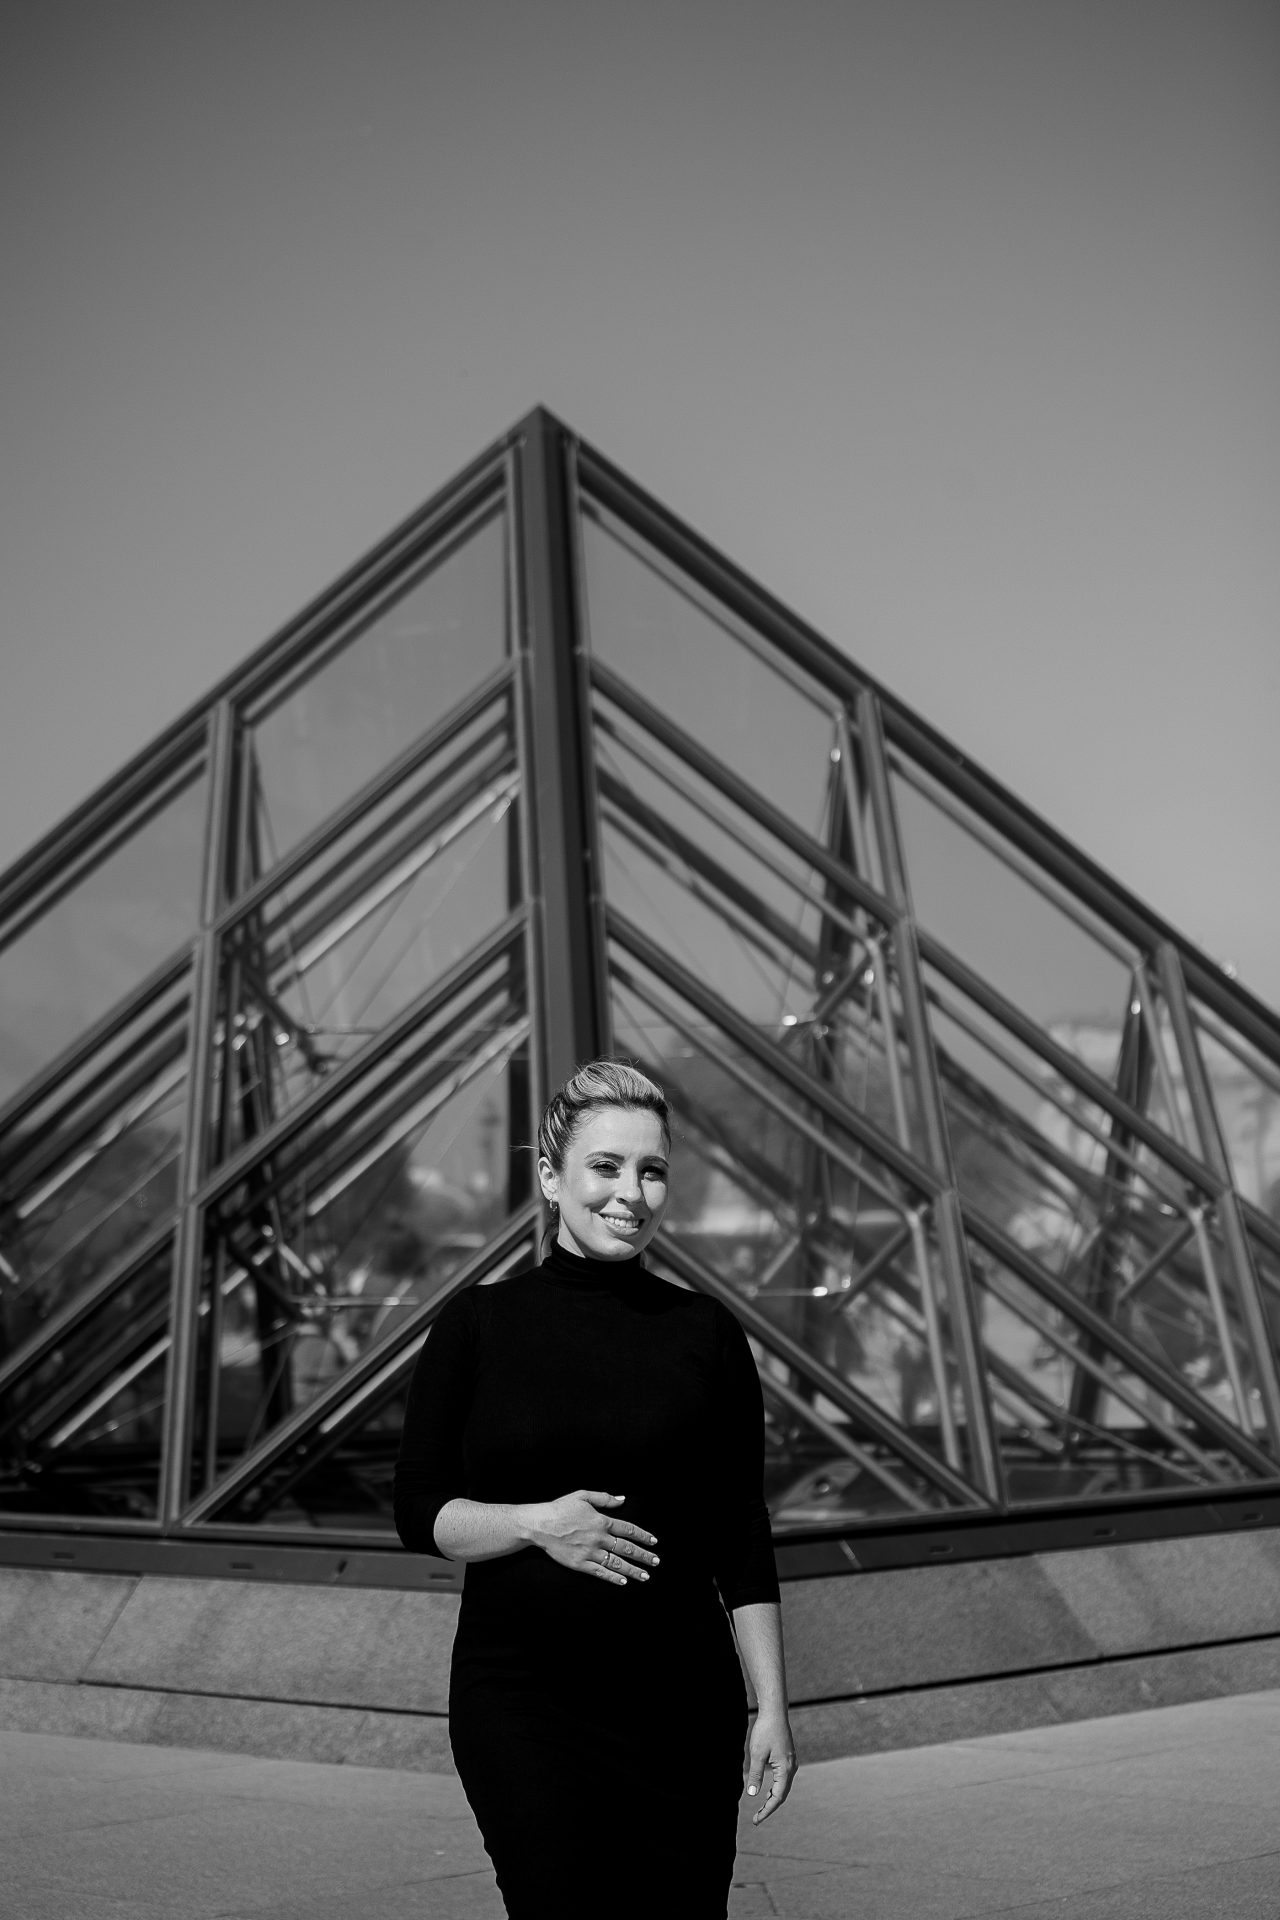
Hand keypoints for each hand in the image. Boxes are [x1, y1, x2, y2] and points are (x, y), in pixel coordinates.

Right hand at [521, 1489, 659, 1585]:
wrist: (540, 1525)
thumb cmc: (560, 1508)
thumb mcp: (583, 1495)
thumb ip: (605, 1498)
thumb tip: (622, 1499)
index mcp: (601, 1521)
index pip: (628, 1529)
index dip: (642, 1536)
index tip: (654, 1541)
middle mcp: (599, 1538)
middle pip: (626, 1548)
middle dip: (643, 1555)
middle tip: (656, 1562)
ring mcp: (590, 1552)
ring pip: (616, 1563)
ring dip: (633, 1570)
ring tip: (645, 1576)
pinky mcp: (580, 1564)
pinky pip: (600, 1572)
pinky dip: (613, 1577)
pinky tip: (623, 1581)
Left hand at [745, 1711, 796, 1823]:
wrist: (774, 1712)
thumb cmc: (765, 1731)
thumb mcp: (756, 1754)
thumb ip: (756, 1775)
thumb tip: (753, 1795)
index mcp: (785, 1769)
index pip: (777, 1797)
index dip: (767, 1810)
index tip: (756, 1820)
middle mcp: (791, 1768)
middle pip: (782, 1795)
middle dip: (769, 1807)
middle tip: (757, 1819)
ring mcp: (791, 1762)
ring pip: (783, 1787)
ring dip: (772, 1798)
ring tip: (761, 1809)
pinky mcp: (787, 1758)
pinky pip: (783, 1779)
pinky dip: (775, 1788)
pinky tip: (767, 1791)